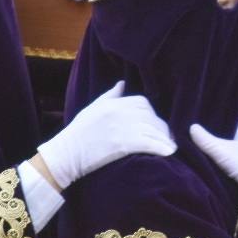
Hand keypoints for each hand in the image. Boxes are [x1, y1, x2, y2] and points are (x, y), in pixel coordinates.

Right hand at [36, 81, 176, 189]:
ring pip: (152, 130)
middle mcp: (120, 112)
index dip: (152, 113)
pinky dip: (161, 148)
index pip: (143, 102)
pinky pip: (149, 144)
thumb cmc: (78, 133)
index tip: (156, 124)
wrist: (65, 154)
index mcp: (114, 103)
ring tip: (171, 147)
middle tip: (167, 138)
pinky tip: (169, 153)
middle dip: (161, 127)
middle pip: (150, 116)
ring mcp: (122, 128)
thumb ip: (110, 95)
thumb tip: (122, 83)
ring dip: (165, 139)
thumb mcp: (93, 108)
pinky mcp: (123, 144)